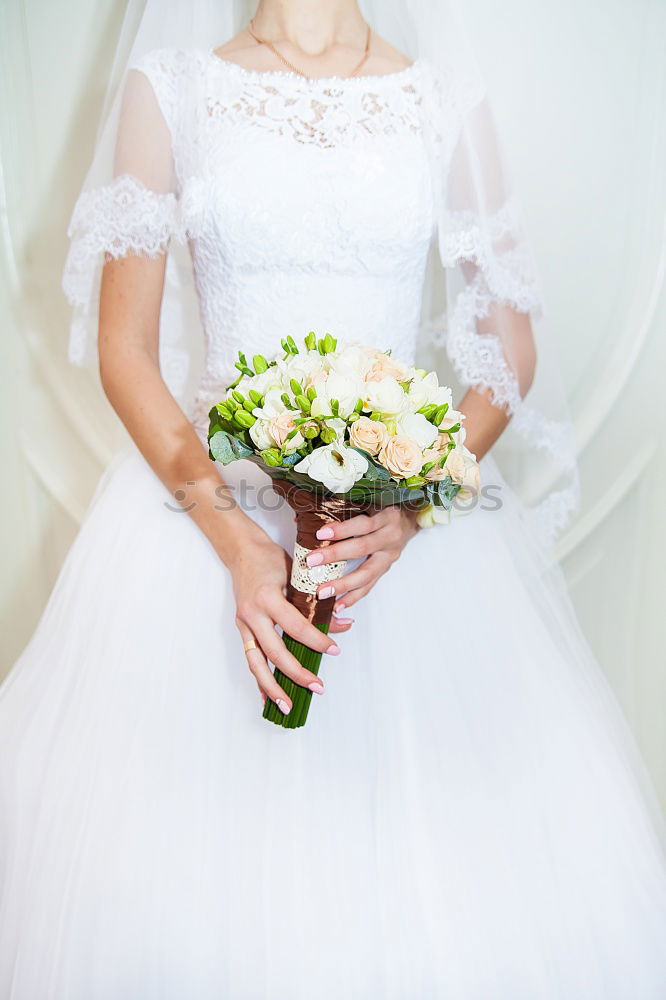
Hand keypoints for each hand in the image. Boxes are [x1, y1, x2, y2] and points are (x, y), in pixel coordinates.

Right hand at [230, 529, 352, 714]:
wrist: (242, 550)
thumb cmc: (272, 559)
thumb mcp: (299, 576)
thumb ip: (317, 603)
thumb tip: (343, 624)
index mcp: (268, 597)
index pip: (296, 626)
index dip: (317, 640)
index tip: (334, 650)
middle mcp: (252, 613)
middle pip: (275, 651)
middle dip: (296, 673)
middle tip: (317, 686)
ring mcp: (243, 623)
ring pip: (256, 662)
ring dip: (272, 686)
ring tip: (286, 706)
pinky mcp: (241, 628)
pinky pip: (250, 659)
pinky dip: (259, 680)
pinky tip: (267, 698)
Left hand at [307, 506, 418, 613]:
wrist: (409, 519)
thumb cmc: (385, 507)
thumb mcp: (370, 501)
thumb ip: (341, 508)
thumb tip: (302, 520)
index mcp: (386, 516)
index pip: (362, 524)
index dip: (341, 529)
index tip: (319, 533)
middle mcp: (390, 537)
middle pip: (362, 548)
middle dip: (335, 555)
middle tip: (311, 561)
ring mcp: (389, 556)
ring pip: (366, 574)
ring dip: (343, 584)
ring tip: (322, 592)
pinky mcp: (385, 569)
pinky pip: (369, 586)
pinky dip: (353, 597)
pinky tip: (338, 605)